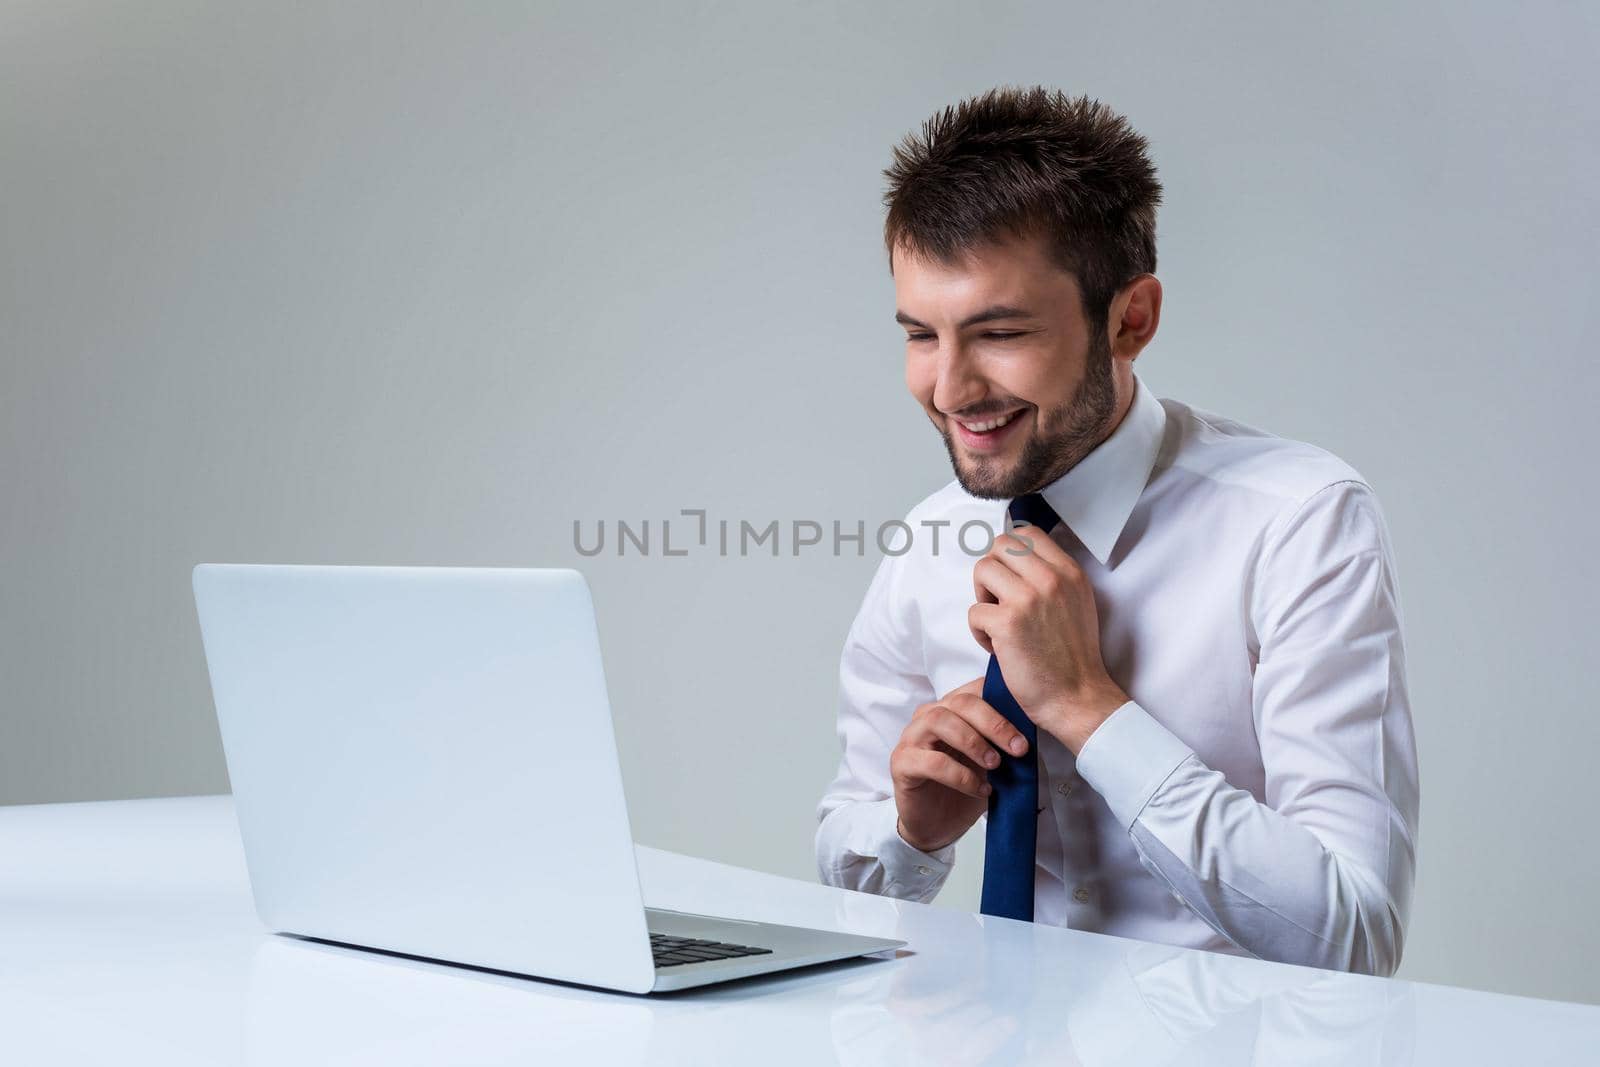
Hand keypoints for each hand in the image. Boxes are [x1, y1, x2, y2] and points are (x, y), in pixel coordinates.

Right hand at [890, 675, 1029, 853]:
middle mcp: (928, 716)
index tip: (1031, 724)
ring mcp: (911, 737)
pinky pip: (932, 761)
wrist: (936, 827)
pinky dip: (960, 775)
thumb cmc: (964, 789)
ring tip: (995, 765)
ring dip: (973, 742)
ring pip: (940, 721)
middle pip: (960, 702)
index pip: (975, 690)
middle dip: (994, 723)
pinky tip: (979, 789)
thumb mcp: (990, 761)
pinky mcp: (901, 763)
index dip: (1003, 701)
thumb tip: (1037, 728)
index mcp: (951, 708)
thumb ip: (1003, 742)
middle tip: (1018, 748)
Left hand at [967, 527, 1129, 752]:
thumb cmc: (1073, 656)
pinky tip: (998, 647)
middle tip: (1000, 601)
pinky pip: (974, 611)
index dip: (1010, 553)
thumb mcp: (1077, 602)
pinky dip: (979, 631)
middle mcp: (1050, 579)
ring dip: (982, 598)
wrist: (1077, 697)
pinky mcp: (1007, 623)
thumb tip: (1017, 560)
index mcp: (1069, 572)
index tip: (1010, 577)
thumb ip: (1052, 577)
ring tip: (998, 623)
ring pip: (982, 570)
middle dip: (992, 572)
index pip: (1027, 534)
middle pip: (999, 546)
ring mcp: (1028, 599)